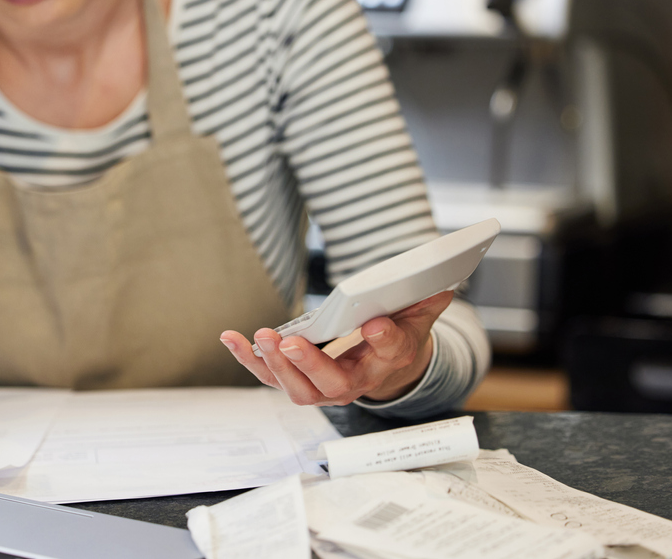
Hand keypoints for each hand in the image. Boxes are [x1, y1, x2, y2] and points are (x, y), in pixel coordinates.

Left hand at [221, 290, 454, 405]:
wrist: (386, 368)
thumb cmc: (399, 338)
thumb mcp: (418, 318)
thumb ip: (426, 301)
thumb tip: (439, 283)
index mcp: (390, 362)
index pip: (389, 352)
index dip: (383, 339)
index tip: (376, 323)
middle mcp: (354, 383)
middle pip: (331, 384)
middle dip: (308, 364)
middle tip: (289, 341)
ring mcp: (323, 387)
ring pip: (297, 388)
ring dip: (273, 364)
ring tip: (260, 337)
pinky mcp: (298, 380)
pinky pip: (271, 376)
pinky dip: (249, 359)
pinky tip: (231, 338)